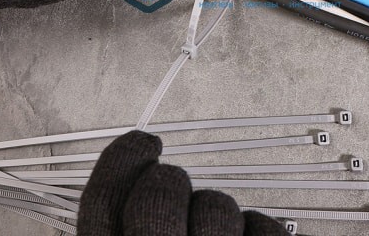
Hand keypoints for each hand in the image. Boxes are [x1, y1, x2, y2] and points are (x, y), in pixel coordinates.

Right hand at [77, 131, 288, 234]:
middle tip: (175, 193)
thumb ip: (119, 227)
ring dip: (216, 215)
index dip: (122, 159)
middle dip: (169, 183)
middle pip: (159, 191)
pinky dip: (258, 232)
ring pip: (216, 206)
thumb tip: (134, 181)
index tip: (142, 141)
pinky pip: (264, 227)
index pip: (105, 200)